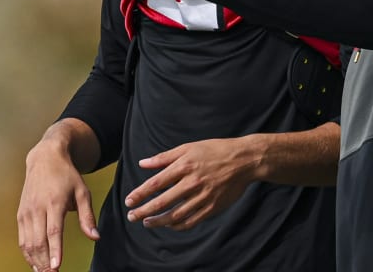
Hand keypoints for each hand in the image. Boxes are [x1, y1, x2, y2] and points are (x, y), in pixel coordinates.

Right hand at [17, 141, 99, 271]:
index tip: (56, 266)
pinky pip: (22, 238)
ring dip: (35, 260)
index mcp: (54, 202)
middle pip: (38, 241)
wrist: (45, 158)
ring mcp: (27, 211)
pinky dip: (27, 253)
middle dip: (44, 261)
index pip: (53, 231)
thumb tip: (95, 237)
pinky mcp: (21, 213)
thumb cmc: (67, 175)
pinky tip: (35, 263)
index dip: (55, 250)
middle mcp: (37, 207)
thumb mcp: (83, 192)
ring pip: (27, 242)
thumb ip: (87, 216)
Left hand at [123, 137, 260, 230]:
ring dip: (159, 221)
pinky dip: (178, 225)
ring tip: (146, 222)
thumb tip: (143, 163)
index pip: (156, 183)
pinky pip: (192, 221)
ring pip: (176, 214)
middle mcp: (192, 182)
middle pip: (163, 201)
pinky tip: (169, 225)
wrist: (244, 160)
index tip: (129, 201)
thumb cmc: (214, 151)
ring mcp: (203, 196)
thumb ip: (164, 157)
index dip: (140, 194)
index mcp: (184, 166)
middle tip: (131, 216)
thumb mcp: (188, 147)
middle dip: (144, 211)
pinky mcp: (213, 207)